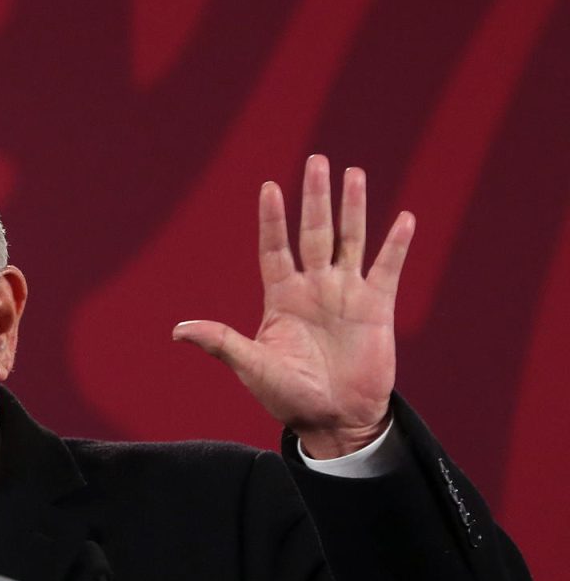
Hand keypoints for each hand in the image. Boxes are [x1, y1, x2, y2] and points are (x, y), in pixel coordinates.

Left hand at [173, 155, 414, 457]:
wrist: (334, 420)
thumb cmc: (289, 397)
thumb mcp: (253, 368)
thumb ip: (222, 343)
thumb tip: (177, 330)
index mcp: (282, 298)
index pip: (275, 249)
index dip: (272, 220)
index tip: (269, 187)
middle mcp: (314, 288)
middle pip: (314, 232)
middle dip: (315, 198)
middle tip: (317, 159)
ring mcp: (347, 294)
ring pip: (351, 240)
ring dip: (353, 208)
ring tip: (352, 173)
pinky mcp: (377, 308)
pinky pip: (387, 268)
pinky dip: (395, 244)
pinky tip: (403, 218)